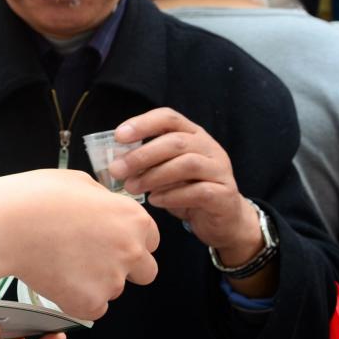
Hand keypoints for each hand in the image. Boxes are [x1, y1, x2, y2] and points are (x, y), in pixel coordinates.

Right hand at [0, 170, 159, 319]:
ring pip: (113, 290)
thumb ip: (104, 200)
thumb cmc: (36, 198)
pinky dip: (76, 299)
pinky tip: (56, 278)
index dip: (130, 241)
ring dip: (94, 282)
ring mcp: (112, 279)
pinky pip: (91, 308)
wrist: (6, 225)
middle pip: (145, 272)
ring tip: (61, 263)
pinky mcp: (90, 302)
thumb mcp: (79, 182)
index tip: (111, 242)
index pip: (151, 240)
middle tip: (92, 260)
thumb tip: (107, 208)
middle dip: (123, 268)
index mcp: (133, 218)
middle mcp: (131, 250)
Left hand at [108, 108, 263, 265]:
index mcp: (193, 135)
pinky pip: (198, 191)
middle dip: (141, 155)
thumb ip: (148, 162)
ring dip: (154, 176)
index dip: (143, 124)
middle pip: (175, 142)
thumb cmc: (187, 190)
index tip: (118, 136)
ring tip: (132, 187)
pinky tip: (155, 201)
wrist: (223, 220)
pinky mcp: (224, 194)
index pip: (169, 118)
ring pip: (187, 165)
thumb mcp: (166, 171)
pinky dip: (172, 196)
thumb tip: (114, 161)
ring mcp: (219, 170)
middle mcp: (209, 147)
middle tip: (117, 170)